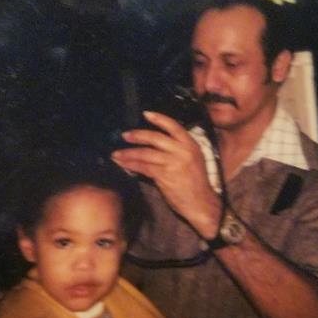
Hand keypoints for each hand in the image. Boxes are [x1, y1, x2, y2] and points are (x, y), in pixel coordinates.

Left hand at [111, 111, 220, 237]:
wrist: (201, 203)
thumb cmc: (195, 182)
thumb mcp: (193, 159)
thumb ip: (178, 149)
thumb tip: (155, 142)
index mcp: (191, 144)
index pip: (174, 126)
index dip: (159, 119)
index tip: (146, 114)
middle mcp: (183, 151)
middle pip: (156, 137)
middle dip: (138, 135)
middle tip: (125, 135)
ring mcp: (174, 162)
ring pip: (146, 153)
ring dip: (129, 153)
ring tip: (117, 153)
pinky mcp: (165, 175)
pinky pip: (144, 167)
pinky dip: (131, 165)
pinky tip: (123, 164)